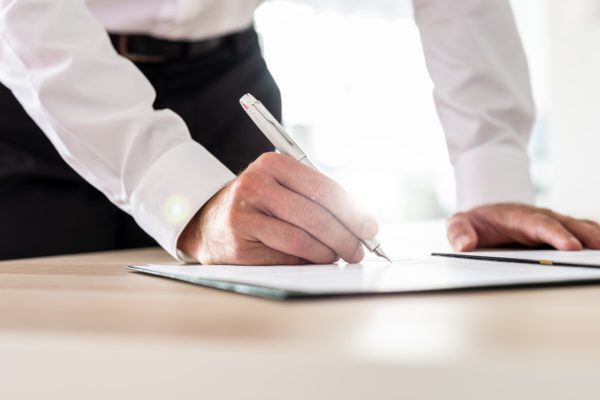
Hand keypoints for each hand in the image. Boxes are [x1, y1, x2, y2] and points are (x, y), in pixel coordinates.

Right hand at [177, 153, 378, 264]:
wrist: (209, 220)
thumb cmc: (257, 203)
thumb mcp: (281, 186)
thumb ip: (314, 197)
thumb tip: (357, 223)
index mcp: (273, 164)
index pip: (322, 187)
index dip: (351, 210)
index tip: (369, 227)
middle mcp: (256, 184)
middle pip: (314, 215)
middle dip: (345, 236)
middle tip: (359, 249)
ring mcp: (245, 214)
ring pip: (301, 238)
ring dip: (328, 251)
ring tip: (340, 256)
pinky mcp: (239, 242)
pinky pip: (284, 256)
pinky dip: (307, 260)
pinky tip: (316, 260)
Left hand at [447, 203, 599, 251]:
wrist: (484, 211)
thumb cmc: (475, 220)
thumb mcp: (459, 223)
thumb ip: (459, 232)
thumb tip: (464, 246)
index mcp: (517, 217)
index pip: (539, 225)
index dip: (556, 235)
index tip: (571, 247)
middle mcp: (539, 218)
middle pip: (565, 224)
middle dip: (585, 235)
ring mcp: (550, 223)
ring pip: (577, 227)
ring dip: (594, 236)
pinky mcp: (556, 231)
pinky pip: (579, 232)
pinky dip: (593, 236)